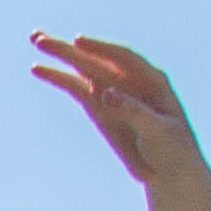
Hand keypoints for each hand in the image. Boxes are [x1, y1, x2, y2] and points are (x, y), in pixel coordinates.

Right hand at [29, 34, 208, 189]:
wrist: (170, 172)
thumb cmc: (173, 149)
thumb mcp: (158, 131)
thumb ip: (133, 111)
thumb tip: (105, 93)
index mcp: (152, 81)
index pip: (123, 58)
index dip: (100, 49)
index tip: (77, 42)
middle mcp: (130, 81)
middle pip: (97, 60)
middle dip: (70, 49)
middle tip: (41, 39)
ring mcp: (112, 93)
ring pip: (83, 70)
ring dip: (61, 55)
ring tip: (36, 40)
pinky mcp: (98, 109)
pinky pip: (76, 89)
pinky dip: (59, 78)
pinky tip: (39, 69)